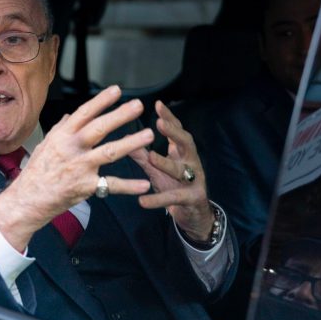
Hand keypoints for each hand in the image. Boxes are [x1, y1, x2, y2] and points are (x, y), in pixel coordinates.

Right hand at [0, 85, 153, 250]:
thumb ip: (60, 129)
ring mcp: (80, 168)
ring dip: (131, 143)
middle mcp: (72, 149)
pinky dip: (129, 186)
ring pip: (110, 152)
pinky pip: (111, 185)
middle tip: (138, 106)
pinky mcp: (86, 187)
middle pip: (100, 128)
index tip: (117, 90)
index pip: (84, 113)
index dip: (101, 101)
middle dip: (120, 115)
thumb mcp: (45, 145)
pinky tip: (144, 184)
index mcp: (62, 136)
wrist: (27, 201)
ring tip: (149, 135)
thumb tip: (70, 115)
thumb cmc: (36, 173)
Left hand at [130, 101, 213, 242]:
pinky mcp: (192, 199)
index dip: (169, 118)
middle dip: (174, 132)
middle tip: (160, 123)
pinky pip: (174, 198)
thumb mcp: (157, 170)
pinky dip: (158, 200)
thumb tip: (125, 138)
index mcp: (182, 153)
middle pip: (186, 143)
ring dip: (166, 163)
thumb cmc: (175, 186)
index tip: (158, 104)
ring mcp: (194, 180)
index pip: (177, 131)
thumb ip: (143, 156)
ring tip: (151, 157)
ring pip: (180, 170)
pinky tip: (142, 201)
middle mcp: (191, 163)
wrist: (195, 215)